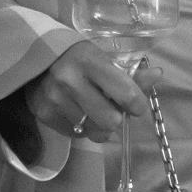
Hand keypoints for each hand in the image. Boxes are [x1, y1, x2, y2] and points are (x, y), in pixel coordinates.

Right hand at [19, 41, 149, 143]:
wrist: (33, 57)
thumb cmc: (76, 58)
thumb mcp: (102, 59)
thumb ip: (129, 73)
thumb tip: (158, 74)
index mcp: (89, 61)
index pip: (126, 93)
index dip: (137, 104)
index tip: (135, 105)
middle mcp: (70, 80)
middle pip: (111, 120)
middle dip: (116, 118)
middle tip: (111, 109)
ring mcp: (55, 99)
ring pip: (94, 132)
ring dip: (99, 125)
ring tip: (92, 111)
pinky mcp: (44, 114)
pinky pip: (76, 134)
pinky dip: (81, 128)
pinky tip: (76, 112)